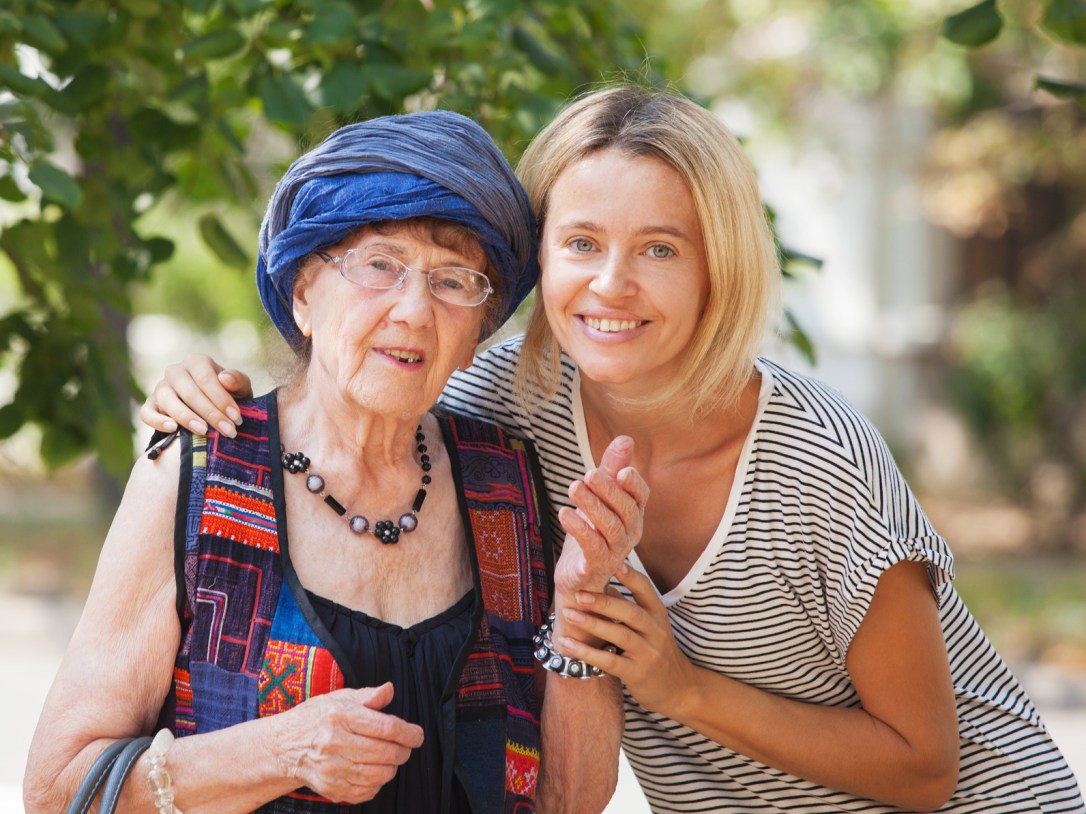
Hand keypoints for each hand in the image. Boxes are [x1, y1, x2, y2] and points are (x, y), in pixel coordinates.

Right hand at [139, 353, 252, 437]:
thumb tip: (225, 378)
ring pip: (167, 400)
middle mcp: (175, 371)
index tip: (236, 418)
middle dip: (210, 413)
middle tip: (227, 431)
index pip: (205, 378)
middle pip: (189, 391)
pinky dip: (157, 421)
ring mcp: (161, 387)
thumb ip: (238, 381)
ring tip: (203, 431)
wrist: (213, 409)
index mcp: (197, 362)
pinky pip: (147, 412)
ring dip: (186, 417)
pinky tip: (173, 429)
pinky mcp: (151, 404)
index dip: (221, 398)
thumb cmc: (229, 396)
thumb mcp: (240, 388)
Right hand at [278, 683, 422, 803]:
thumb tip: (389, 690)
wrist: (283, 746)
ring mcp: (332, 768)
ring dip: (392, 767)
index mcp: (340, 716)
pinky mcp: (330, 787)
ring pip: (378, 774)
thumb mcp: (339, 698)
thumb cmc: (315, 718)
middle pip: (385, 753)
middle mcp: (334, 743)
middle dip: (403, 751)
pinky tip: (374, 771)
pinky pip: (365, 791)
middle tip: (406, 746)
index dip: (408, 733)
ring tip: (390, 758)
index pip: (386, 728)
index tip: (417, 734)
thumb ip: (368, 696)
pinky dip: (377, 783)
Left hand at [553, 436, 648, 598]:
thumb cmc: (590, 533)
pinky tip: (564, 513)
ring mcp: (615, 553)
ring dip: (592, 506)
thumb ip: (611, 468)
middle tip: (588, 474)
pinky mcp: (596, 567)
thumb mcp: (598, 497)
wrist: (576, 577)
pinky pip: (593, 547)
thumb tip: (626, 439)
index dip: (634, 484)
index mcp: (632, 515)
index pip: (641, 496)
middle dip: (608, 491)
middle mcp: (629, 534)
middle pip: (626, 511)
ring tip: (573, 489)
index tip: (622, 471)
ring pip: (611, 528)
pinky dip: (580, 529)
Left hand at [559, 563, 696, 717]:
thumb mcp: (650, 624)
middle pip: (630, 612)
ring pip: (619, 635)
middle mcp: (656, 631)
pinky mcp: (637, 673)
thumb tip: (604, 583)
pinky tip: (568, 644)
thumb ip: (628, 605)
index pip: (645, 589)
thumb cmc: (657, 649)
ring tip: (568, 614)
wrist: (678, 687)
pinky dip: (587, 653)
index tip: (612, 563)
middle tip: (579, 594)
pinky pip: (610, 661)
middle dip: (603, 602)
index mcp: (658, 614)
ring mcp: (648, 653)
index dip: (630, 576)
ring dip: (592, 624)